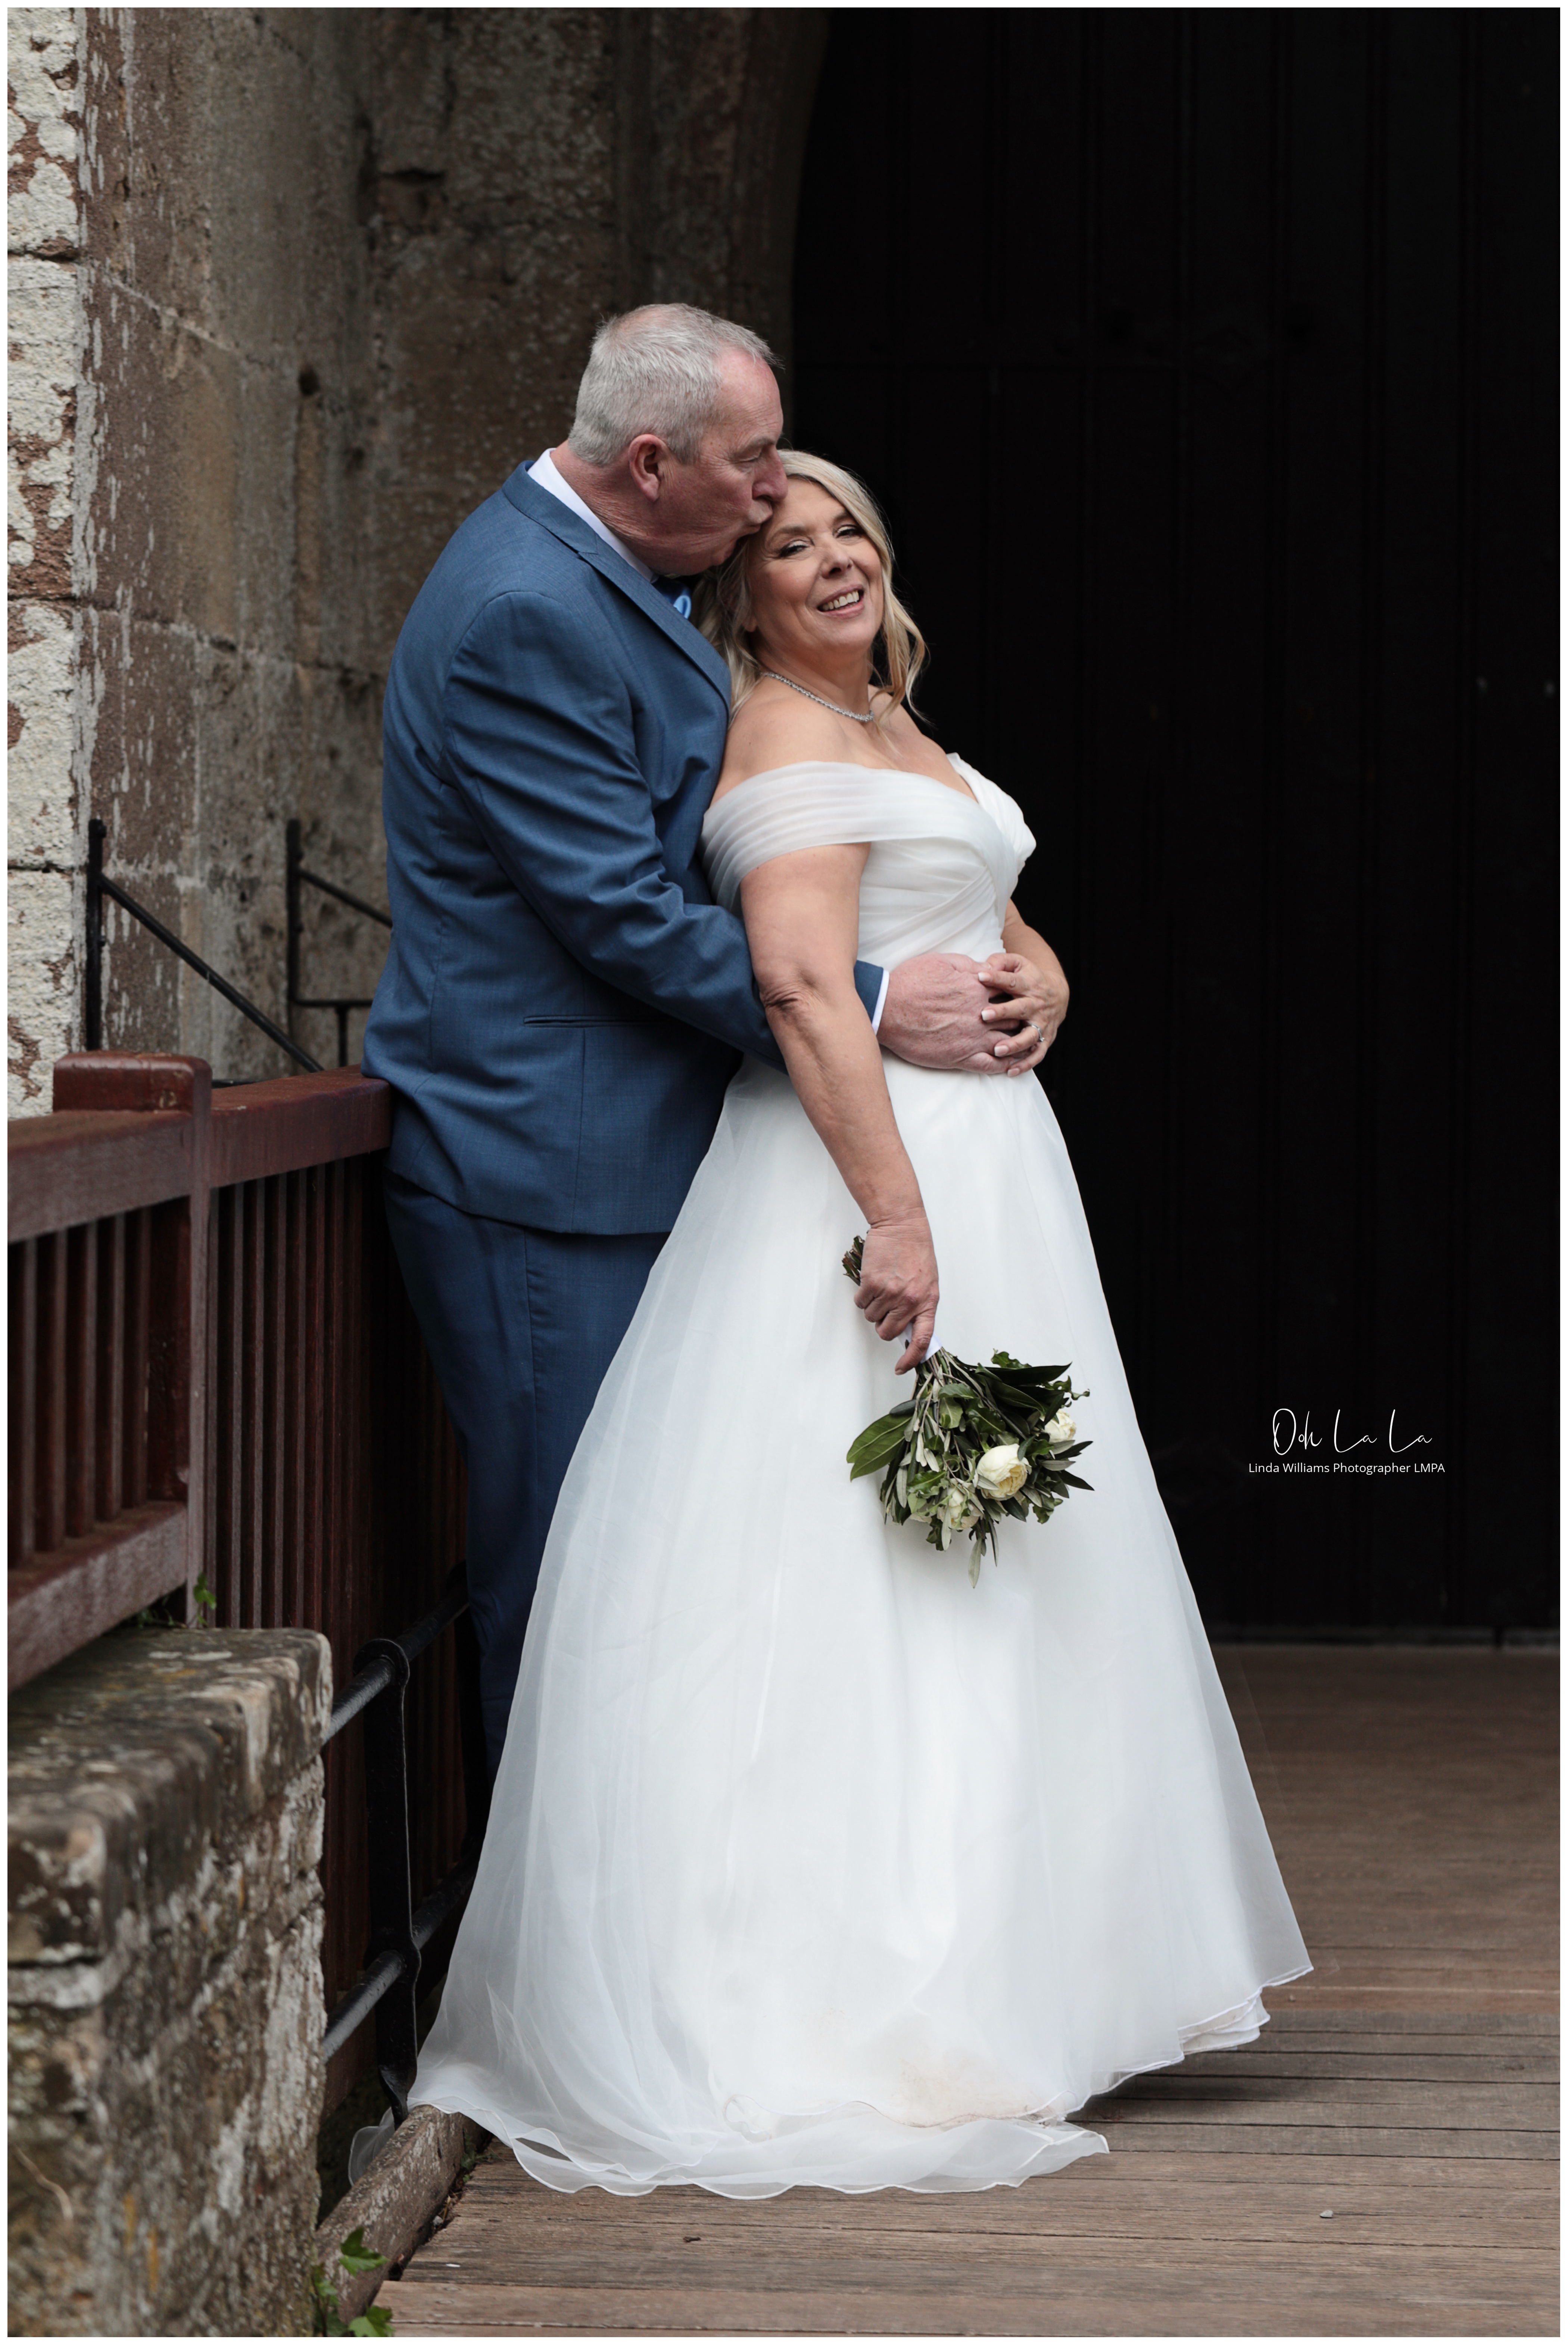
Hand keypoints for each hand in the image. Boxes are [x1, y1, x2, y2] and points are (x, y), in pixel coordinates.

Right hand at [855, 1208, 938, 1372]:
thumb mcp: (928, 1283)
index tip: (901, 1367)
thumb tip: (907, 1330)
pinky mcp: (871, 1284)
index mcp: (928, 1302)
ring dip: (873, 1307)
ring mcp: (890, 1293)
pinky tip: (872, 1281)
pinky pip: (861, 1303)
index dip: (910, 1358)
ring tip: (882, 1287)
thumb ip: (919, 1308)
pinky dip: (863, 1297)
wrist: (902, 1226)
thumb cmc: (916, 1253)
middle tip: (886, 1308)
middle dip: (884, 1325)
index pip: (921, 1340)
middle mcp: (909, 1301)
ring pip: (872, 1318)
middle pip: (888, 1332)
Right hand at [878, 953, 1021, 1076]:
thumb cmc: (910, 982)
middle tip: (1025, 1020)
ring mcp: (972, 1038)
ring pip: (1008, 1042)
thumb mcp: (942, 961)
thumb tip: (986, 968)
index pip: (1006, 991)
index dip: (1012, 994)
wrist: (887, 1009)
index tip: (1014, 996)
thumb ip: (969, 965)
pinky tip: (1010, 1065)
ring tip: (1025, 1043)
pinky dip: (1005, 1066)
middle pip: (1012, 1017)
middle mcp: (980, 1014)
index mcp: (977, 988)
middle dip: (1019, 1018)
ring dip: (1018, 1042)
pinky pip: (991, 1065)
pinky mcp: (961, 1057)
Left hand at [977, 951, 1067, 1075]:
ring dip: (1014, 1044)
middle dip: (1003, 1012)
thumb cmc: (1028, 977)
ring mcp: (1042, 1023)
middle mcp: (1036, 1005)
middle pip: (1020, 1009)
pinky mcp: (1045, 1039)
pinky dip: (1025, 1064)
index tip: (980, 976)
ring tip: (997, 1050)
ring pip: (1030, 1036)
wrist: (1058, 993)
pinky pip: (1037, 1054)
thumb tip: (983, 967)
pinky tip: (1010, 1071)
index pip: (1012, 981)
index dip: (996, 978)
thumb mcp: (1018, 964)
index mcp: (1028, 985)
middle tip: (984, 1015)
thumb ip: (1001, 962)